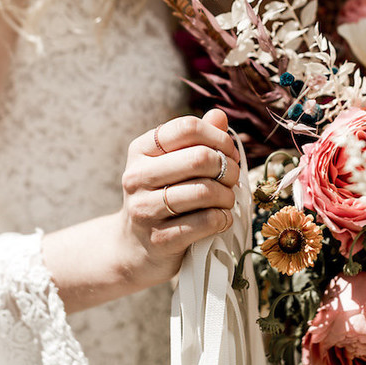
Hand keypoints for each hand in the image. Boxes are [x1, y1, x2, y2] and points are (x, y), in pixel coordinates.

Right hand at [119, 109, 239, 288]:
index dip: (218, 137)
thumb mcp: (172, 164)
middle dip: (228, 168)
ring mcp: (145, 208)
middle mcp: (137, 175)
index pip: (188, 128)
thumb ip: (197, 139)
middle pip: (200, 158)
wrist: (133, 248)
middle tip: (233, 178)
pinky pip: (205, 222)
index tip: (229, 152)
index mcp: (142, 149)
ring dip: (227, 196)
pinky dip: (223, 219)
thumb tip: (219, 116)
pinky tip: (222, 219)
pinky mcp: (159, 239)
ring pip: (205, 191)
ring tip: (227, 200)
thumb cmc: (161, 197)